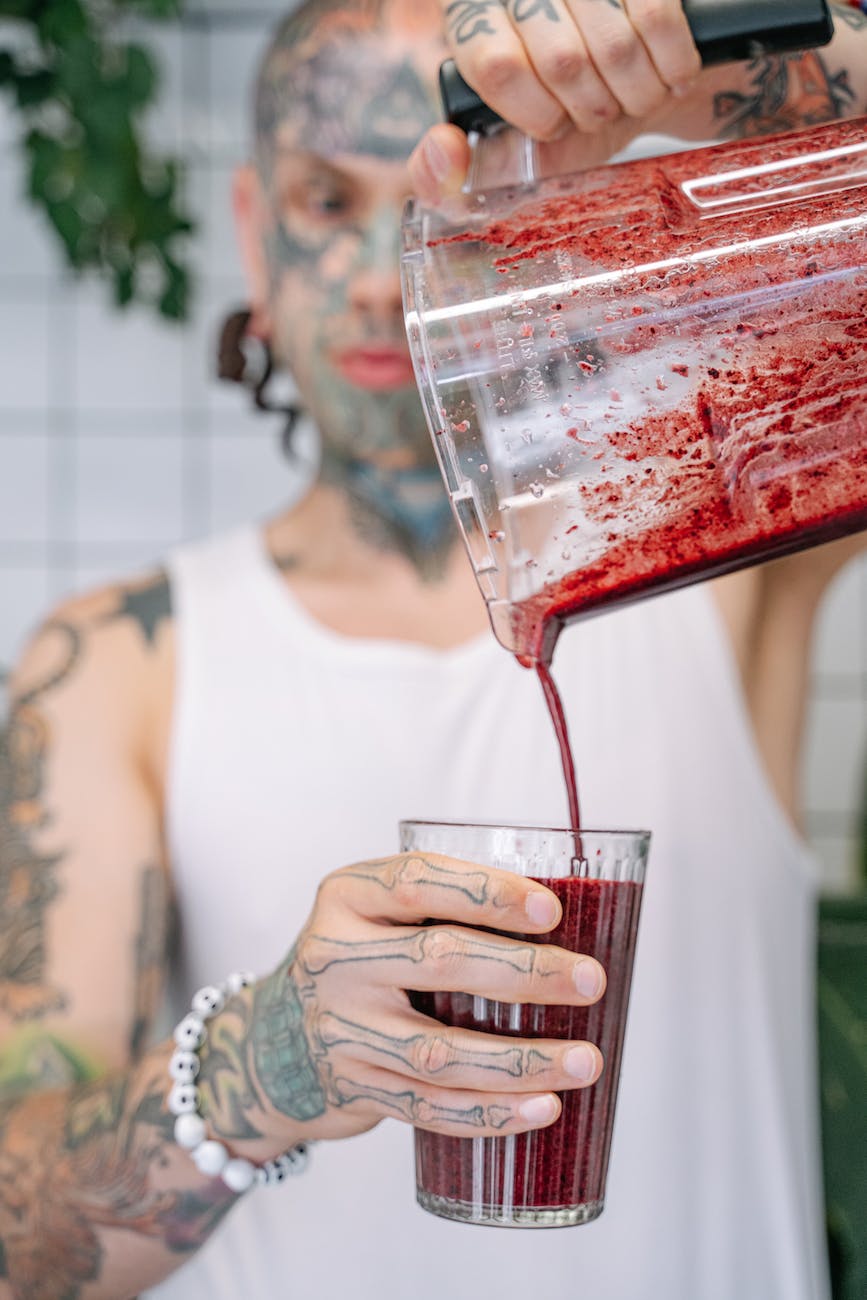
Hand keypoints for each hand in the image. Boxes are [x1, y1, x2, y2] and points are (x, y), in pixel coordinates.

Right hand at [250, 852, 605, 1145]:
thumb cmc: (358, 961)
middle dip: (526, 972)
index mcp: (347, 897)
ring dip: (521, 1059)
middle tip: (590, 980)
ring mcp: (340, 1028)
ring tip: (586, 1060)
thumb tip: (567, 923)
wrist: (272, 1041)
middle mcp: (335, 958)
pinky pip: (428, 1107)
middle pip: (439, 961)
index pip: (418, 883)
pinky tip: (542, 1109)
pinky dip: (490, 1113)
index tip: (550, 910)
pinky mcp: (353, 1087)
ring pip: (439, 1050)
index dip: (487, 894)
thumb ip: (440, 910)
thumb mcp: (374, 914)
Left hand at [410, 0, 701, 199]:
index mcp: (473, 17)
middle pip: (563, 62)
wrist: (642, 82)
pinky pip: (658, 19)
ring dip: (634, 93)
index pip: (498, 65)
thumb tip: (444, 154)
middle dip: (592, 109)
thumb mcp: (504, 149)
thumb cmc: (565, 115)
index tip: (555, 123)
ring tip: (630, 96)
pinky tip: (665, 74)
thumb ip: (445, 171)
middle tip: (598, 111)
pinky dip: (670, 66)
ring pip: (613, 46)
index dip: (538, 111)